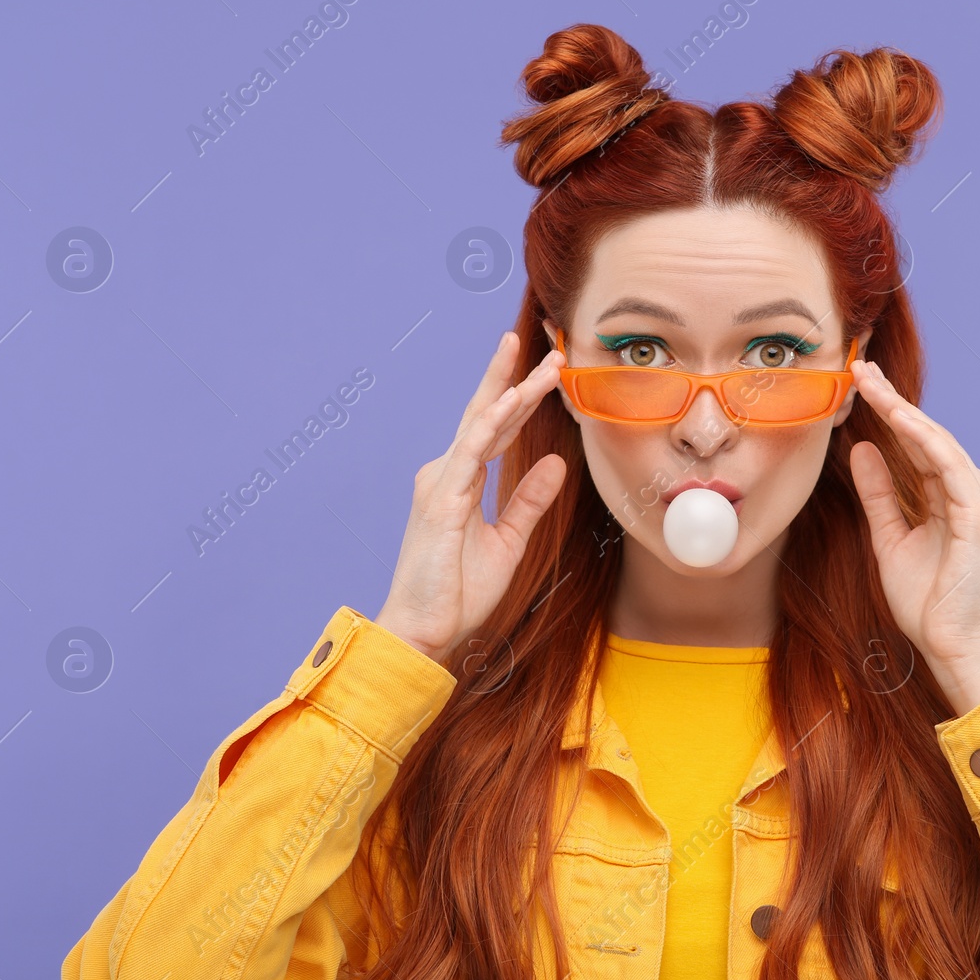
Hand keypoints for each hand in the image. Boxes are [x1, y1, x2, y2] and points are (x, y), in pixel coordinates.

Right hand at [373, 330, 566, 661]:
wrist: (424, 631)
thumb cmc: (457, 592)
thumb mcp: (509, 541)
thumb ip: (529, 501)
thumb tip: (556, 462)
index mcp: (462, 481)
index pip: (498, 430)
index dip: (524, 399)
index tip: (551, 372)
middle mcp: (447, 473)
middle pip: (489, 415)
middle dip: (518, 379)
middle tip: (550, 348)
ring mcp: (441, 483)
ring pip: (482, 425)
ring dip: (514, 391)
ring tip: (543, 364)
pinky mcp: (442, 501)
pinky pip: (470, 453)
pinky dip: (491, 424)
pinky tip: (511, 401)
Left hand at [848, 359, 979, 714]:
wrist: (950, 645)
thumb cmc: (927, 601)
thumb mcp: (889, 538)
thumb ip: (879, 494)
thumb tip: (862, 451)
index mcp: (950, 496)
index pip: (916, 444)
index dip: (889, 412)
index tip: (860, 384)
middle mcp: (969, 491)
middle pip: (926, 434)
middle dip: (893, 400)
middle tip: (862, 367)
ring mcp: (978, 500)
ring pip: (936, 442)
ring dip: (903, 410)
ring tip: (872, 384)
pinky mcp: (978, 515)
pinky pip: (948, 465)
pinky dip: (922, 438)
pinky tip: (897, 418)